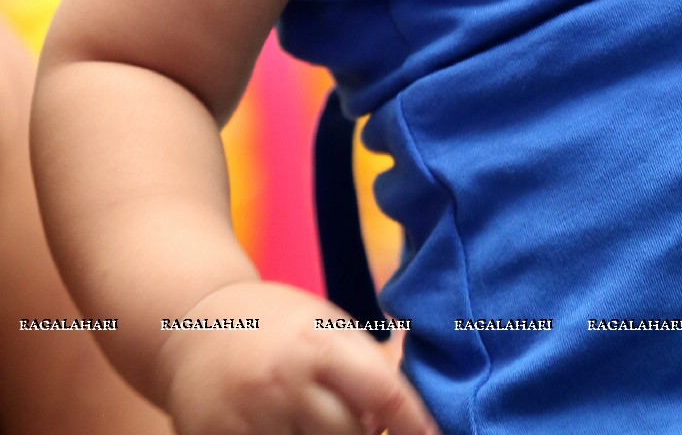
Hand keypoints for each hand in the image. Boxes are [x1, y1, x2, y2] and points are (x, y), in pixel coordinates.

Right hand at [158, 281, 438, 434]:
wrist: (193, 327)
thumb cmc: (277, 325)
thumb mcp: (325, 327)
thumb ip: (368, 365)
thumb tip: (420, 401)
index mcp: (318, 344)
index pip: (383, 393)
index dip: (415, 423)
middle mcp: (286, 383)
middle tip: (377, 429)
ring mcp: (251, 419)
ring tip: (328, 425)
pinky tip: (296, 432)